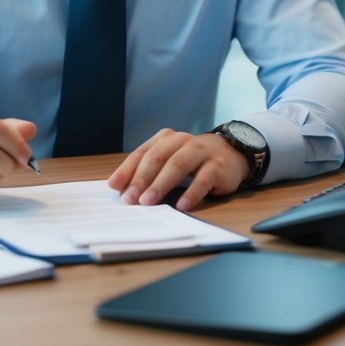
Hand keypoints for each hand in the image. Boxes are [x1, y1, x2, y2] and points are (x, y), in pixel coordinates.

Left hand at [107, 128, 249, 211]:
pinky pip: (203, 179)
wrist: (230, 153)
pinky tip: (182, 206)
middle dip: (141, 179)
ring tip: (148, 202)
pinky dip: (191, 193)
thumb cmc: (192, 160)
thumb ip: (149, 171)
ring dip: (160, 185)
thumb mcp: (169, 160)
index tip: (114, 187)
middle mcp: (181, 141)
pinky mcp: (217, 166)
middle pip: (157, 158)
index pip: (142, 153)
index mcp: (165, 139)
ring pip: (177, 165)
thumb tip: (123, 191)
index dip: (127, 170)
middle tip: (129, 199)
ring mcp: (200, 152)